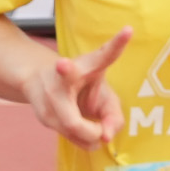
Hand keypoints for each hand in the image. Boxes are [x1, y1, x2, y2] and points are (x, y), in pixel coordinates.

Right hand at [31, 28, 131, 153]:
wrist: (40, 83)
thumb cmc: (81, 87)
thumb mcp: (102, 96)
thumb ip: (113, 116)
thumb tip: (105, 137)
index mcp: (85, 65)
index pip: (104, 55)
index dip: (117, 44)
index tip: (129, 30)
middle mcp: (64, 75)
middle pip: (66, 72)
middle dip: (65, 69)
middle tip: (63, 64)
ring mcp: (50, 95)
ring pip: (74, 124)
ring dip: (91, 134)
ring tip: (98, 132)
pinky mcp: (43, 115)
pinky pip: (70, 137)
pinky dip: (82, 140)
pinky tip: (84, 133)